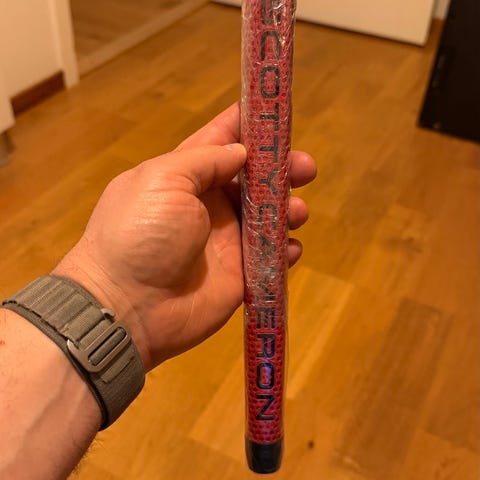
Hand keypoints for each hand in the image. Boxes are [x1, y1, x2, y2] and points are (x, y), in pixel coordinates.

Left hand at [53, 103, 316, 370]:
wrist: (129, 306)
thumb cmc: (141, 233)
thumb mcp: (162, 180)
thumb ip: (204, 160)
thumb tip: (240, 151)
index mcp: (187, 175)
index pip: (223, 141)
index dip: (250, 125)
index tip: (281, 113)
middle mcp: (209, 204)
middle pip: (255, 178)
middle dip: (283, 169)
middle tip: (307, 169)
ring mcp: (226, 240)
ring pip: (269, 215)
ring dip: (288, 208)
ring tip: (296, 212)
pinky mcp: (239, 273)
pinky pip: (271, 257)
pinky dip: (285, 250)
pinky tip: (289, 248)